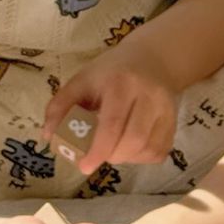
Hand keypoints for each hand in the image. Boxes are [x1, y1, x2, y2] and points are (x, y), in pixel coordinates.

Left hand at [45, 42, 179, 173]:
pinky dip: (140, 157)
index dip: (98, 149)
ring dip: (125, 157)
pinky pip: (158, 152)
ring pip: (147, 149)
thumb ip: (60, 106)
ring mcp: (166, 109)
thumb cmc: (111, 72)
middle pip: (133, 140)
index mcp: (122, 82)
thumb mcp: (82, 80)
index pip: (113, 123)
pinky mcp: (174, 122)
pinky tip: (130, 146)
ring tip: (113, 147)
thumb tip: (48, 136)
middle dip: (111, 155)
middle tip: (97, 154)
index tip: (84, 165)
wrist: (153, 58)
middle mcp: (149, 95)